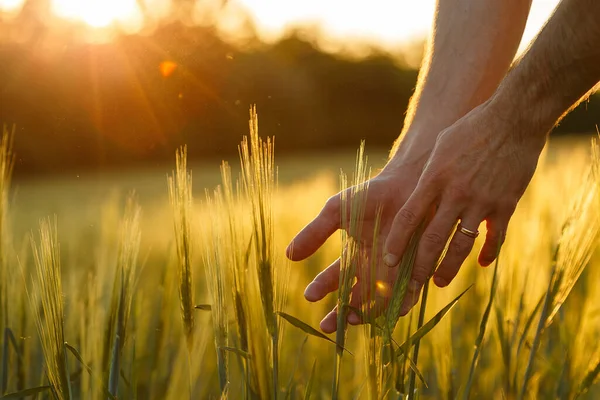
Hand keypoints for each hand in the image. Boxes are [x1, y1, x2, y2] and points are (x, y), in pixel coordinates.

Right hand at [286, 137, 432, 333]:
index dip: (321, 289)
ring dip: (366, 314)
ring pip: (378, 304)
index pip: (334, 280)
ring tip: (353, 317)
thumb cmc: (371, 195)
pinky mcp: (415, 271)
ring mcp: (393, 273)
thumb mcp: (337, 212)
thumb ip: (315, 233)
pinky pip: (406, 295)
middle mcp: (372, 271)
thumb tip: (288, 255)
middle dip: (340, 316)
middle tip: (327, 326)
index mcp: (353, 258)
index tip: (309, 295)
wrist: (407, 184)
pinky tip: (389, 309)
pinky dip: (397, 304)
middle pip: (354, 301)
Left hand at [383, 100, 546, 310]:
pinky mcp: (505, 205)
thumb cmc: (472, 128)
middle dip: (418, 266)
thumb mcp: (442, 146)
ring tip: (437, 282)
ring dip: (448, 267)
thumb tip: (416, 195)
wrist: (514, 118)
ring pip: (461, 245)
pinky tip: (482, 263)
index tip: (386, 260)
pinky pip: (495, 237)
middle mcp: (455, 194)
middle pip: (432, 239)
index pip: (409, 217)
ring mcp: (481, 201)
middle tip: (409, 286)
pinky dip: (488, 253)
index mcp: (434, 179)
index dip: (396, 241)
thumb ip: (429, 175)